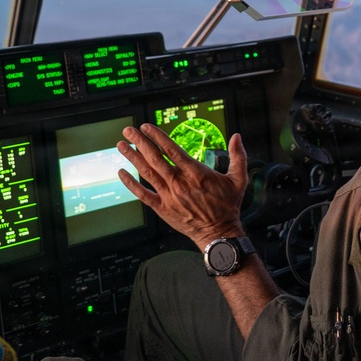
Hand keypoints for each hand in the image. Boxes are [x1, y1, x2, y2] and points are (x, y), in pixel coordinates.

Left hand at [117, 124, 247, 249]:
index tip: (146, 127)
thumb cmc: (228, 207)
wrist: (219, 234)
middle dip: (139, 142)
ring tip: (121, 145)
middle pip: (154, 158)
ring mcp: (169, 196)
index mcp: (195, 172)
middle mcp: (179, 182)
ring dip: (132, 157)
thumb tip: (237, 137)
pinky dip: (131, 183)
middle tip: (128, 130)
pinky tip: (122, 173)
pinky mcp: (163, 209)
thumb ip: (238, 156)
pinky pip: (143, 194)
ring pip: (146, 173)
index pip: (171, 149)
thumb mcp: (238, 179)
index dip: (157, 136)